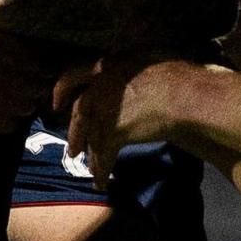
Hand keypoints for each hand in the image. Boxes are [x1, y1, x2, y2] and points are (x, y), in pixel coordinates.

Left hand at [58, 56, 189, 188]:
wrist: (184, 94)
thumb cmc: (174, 73)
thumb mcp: (144, 57)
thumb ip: (127, 62)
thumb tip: (124, 62)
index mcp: (104, 66)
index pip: (72, 75)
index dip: (61, 90)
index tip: (56, 105)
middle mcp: (98, 88)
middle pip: (78, 114)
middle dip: (74, 135)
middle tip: (73, 150)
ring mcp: (104, 110)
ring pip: (90, 137)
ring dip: (90, 155)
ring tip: (90, 169)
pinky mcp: (114, 132)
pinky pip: (103, 155)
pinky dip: (101, 171)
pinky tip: (101, 183)